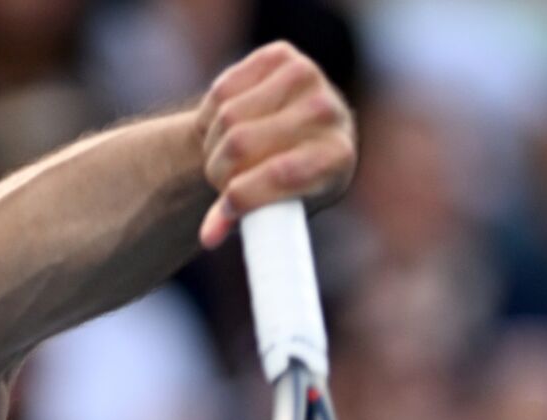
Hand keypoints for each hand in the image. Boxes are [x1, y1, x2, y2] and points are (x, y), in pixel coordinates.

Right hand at [196, 41, 356, 249]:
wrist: (293, 136)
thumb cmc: (283, 183)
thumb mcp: (272, 209)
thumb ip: (242, 221)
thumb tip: (208, 236)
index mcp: (337, 157)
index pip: (281, 173)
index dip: (243, 195)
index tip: (226, 207)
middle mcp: (328, 111)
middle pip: (240, 143)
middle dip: (219, 169)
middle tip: (220, 181)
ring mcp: (307, 77)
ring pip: (226, 115)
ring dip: (213, 142)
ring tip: (224, 154)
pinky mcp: (281, 55)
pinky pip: (223, 89)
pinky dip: (212, 113)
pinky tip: (224, 125)